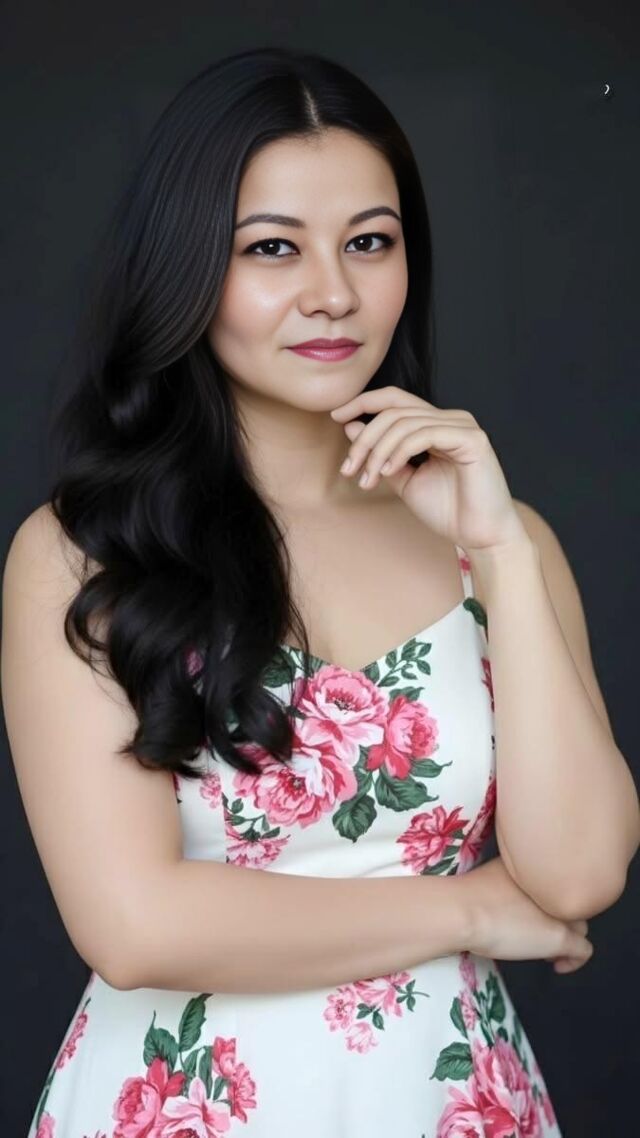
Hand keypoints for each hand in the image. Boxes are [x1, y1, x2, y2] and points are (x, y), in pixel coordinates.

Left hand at [330, 386, 528, 552]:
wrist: (481, 536)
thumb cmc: (448, 511)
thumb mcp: (404, 481)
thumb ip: (381, 454)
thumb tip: (351, 426)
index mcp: (437, 424)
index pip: (395, 399)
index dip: (363, 402)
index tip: (336, 417)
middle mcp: (451, 419)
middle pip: (394, 410)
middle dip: (365, 439)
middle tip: (348, 469)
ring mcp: (464, 426)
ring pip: (404, 422)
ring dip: (377, 450)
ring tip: (367, 478)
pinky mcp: (472, 439)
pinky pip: (423, 434)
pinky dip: (399, 451)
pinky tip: (388, 471)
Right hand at [460, 856, 592, 973]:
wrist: (464, 910)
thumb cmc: (469, 893)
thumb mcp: (496, 875)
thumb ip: (514, 881)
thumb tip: (514, 895)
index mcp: (540, 869)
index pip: (558, 885)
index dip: (547, 902)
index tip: (532, 913)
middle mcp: (556, 887)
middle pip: (570, 904)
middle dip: (559, 919)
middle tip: (537, 932)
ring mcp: (560, 912)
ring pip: (580, 926)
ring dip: (566, 937)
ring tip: (545, 948)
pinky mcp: (561, 938)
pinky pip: (584, 951)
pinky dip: (574, 961)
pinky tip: (557, 965)